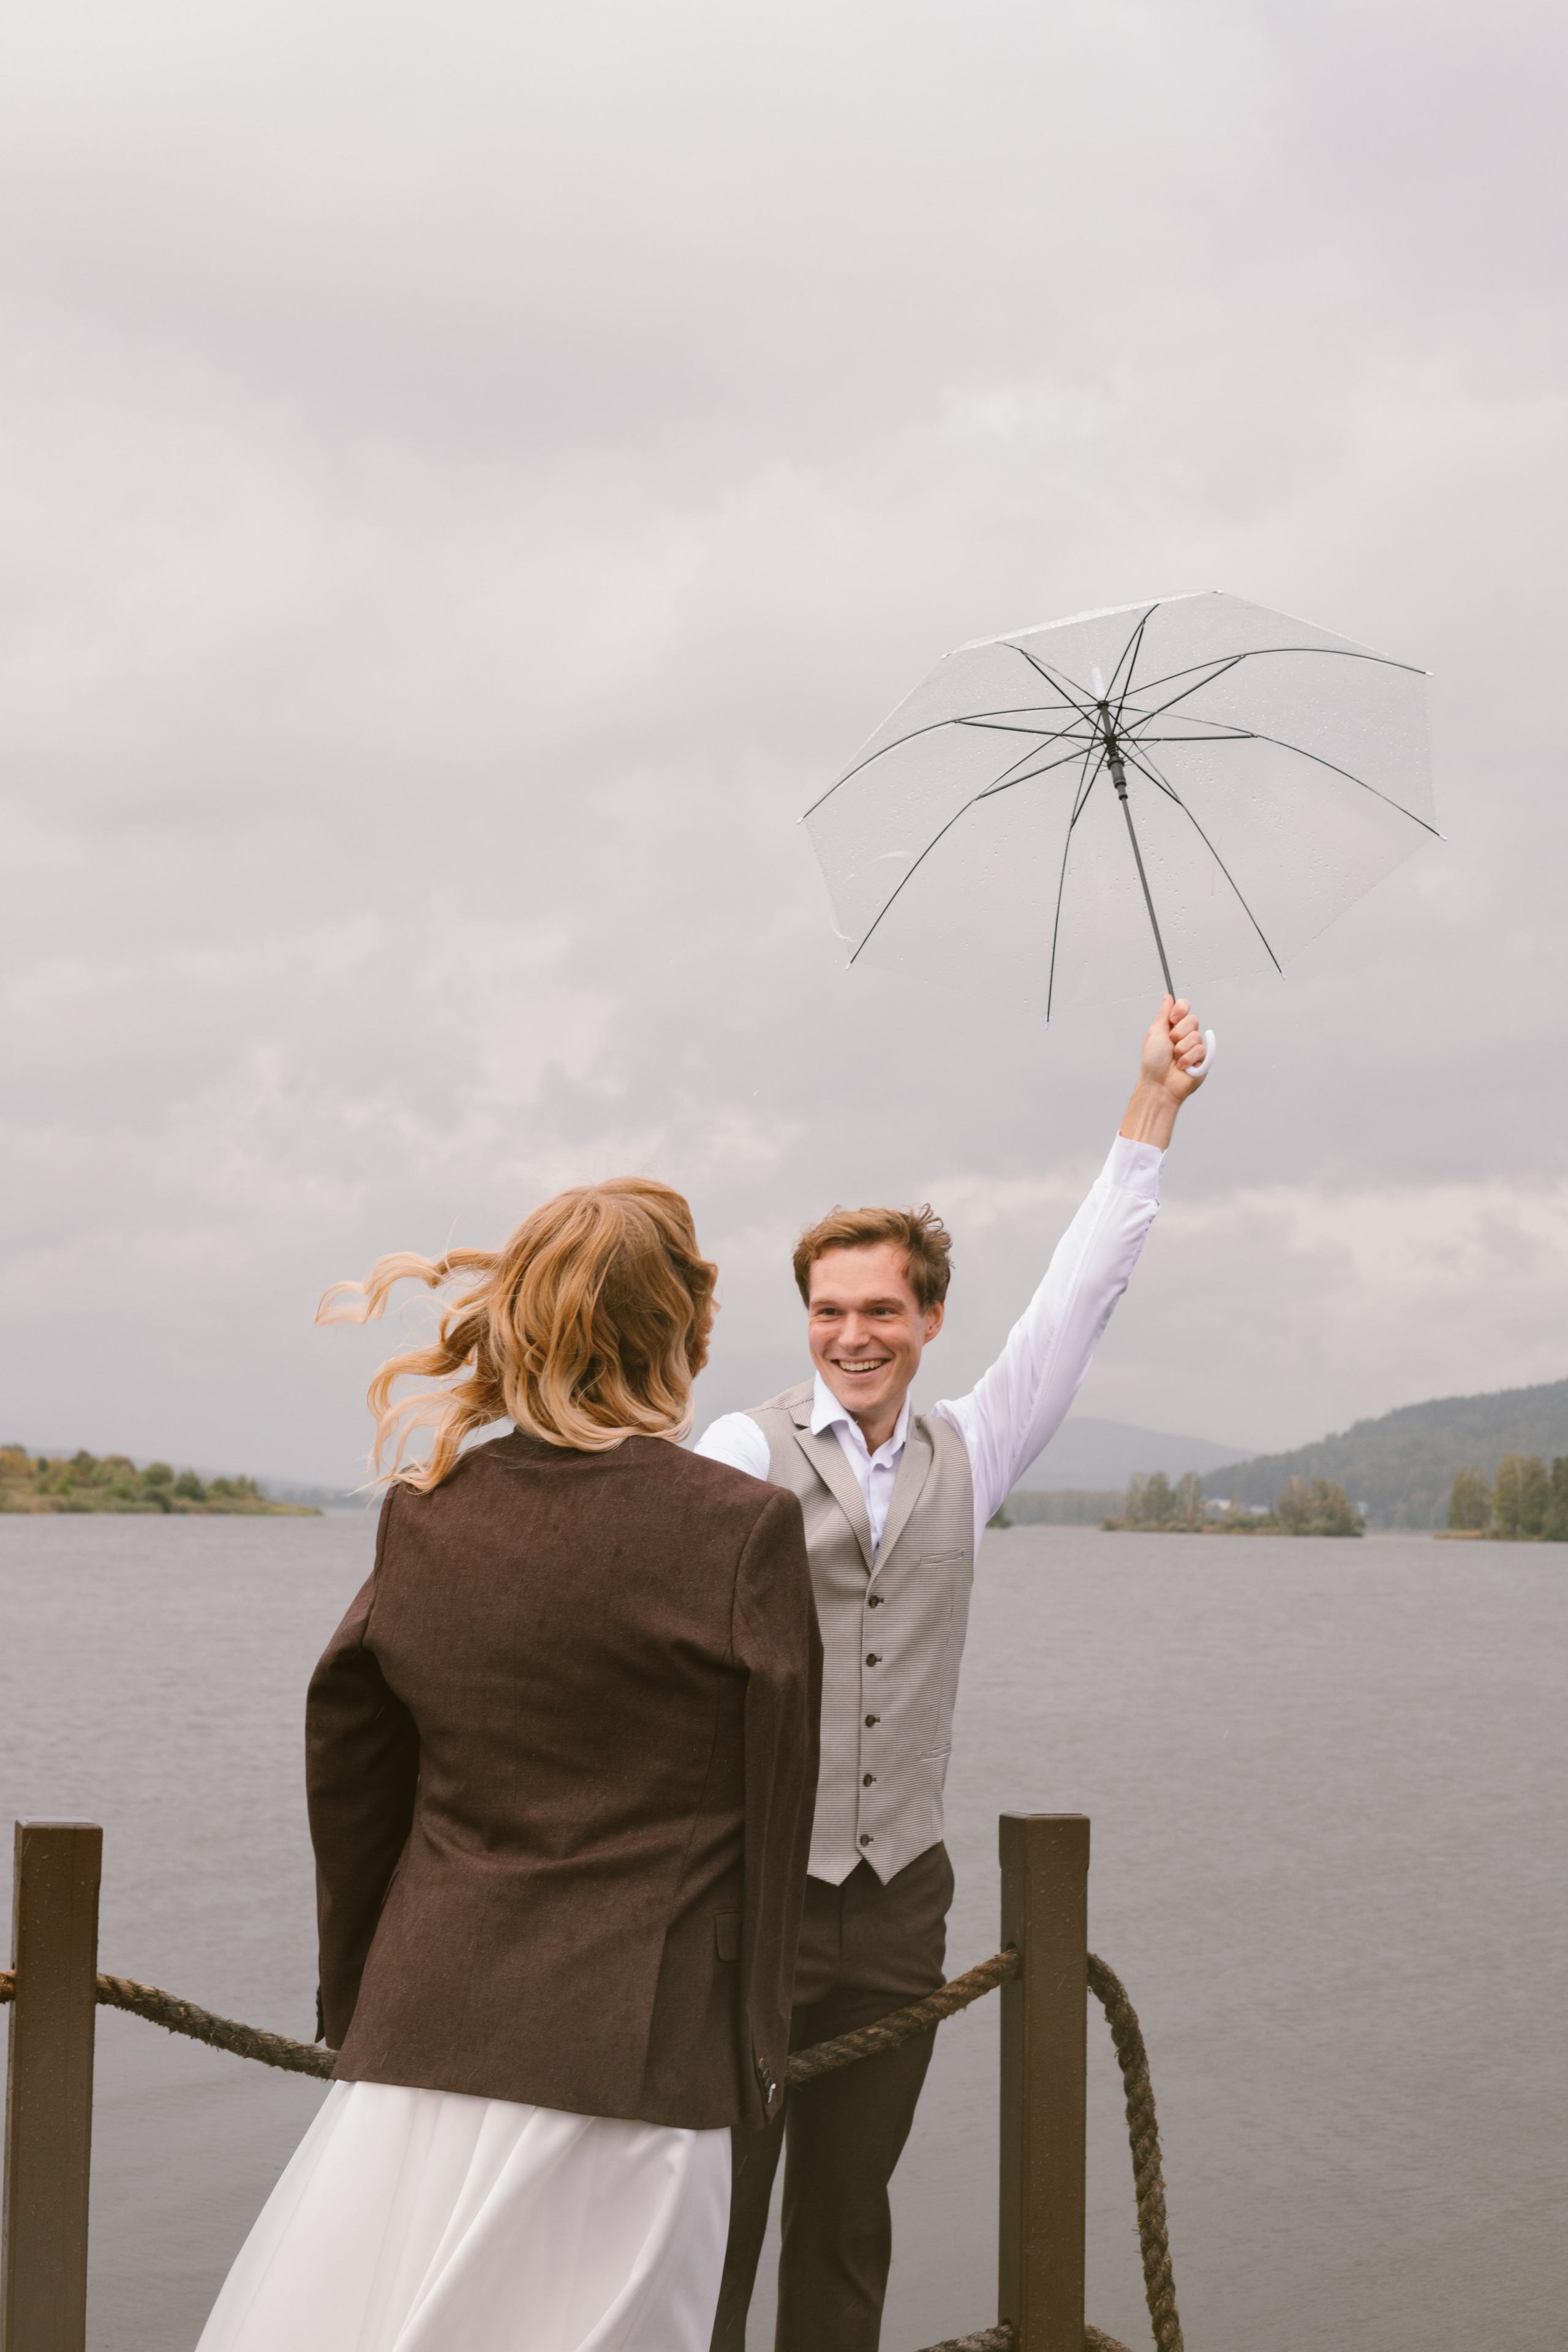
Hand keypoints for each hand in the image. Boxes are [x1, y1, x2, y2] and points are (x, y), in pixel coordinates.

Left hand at [1119, 996, 1208, 1146]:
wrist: (1159, 1084)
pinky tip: (1182, 1067)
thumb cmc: (1153, 1062)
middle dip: (1179, 1033)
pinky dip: (1189, 1059)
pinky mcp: (1203, 1059)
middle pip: (1193, 1019)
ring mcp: (1195, 1047)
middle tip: (1170, 1045)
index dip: (1181, 1009)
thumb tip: (1168, 997)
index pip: (1184, 1007)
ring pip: (1197, 1036)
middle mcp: (1185, 1035)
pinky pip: (1202, 1050)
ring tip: (1175, 1060)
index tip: (1173, 1018)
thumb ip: (1163, 1013)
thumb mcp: (1155, 1033)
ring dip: (1182, 1049)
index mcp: (1172, 1027)